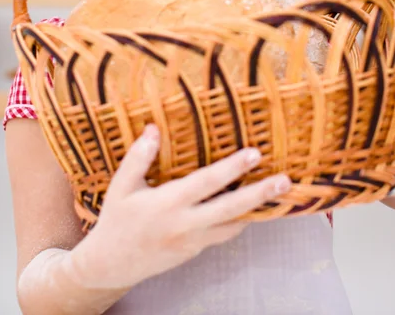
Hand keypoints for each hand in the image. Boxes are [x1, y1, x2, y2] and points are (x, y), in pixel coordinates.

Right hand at [70, 125, 289, 288]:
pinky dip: (240, 221)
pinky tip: (252, 208)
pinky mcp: (195, 251)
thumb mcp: (121, 187)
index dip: (232, 168)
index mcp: (168, 204)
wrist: (110, 266)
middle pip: (230, 208)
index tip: (254, 154)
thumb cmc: (116, 220)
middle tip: (284, 180)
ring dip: (256, 209)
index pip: (207, 183)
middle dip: (260, 194)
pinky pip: (223, 234)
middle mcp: (185, 224)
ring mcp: (193, 241)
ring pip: (232, 225)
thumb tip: (153, 128)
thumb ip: (139, 157)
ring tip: (279, 193)